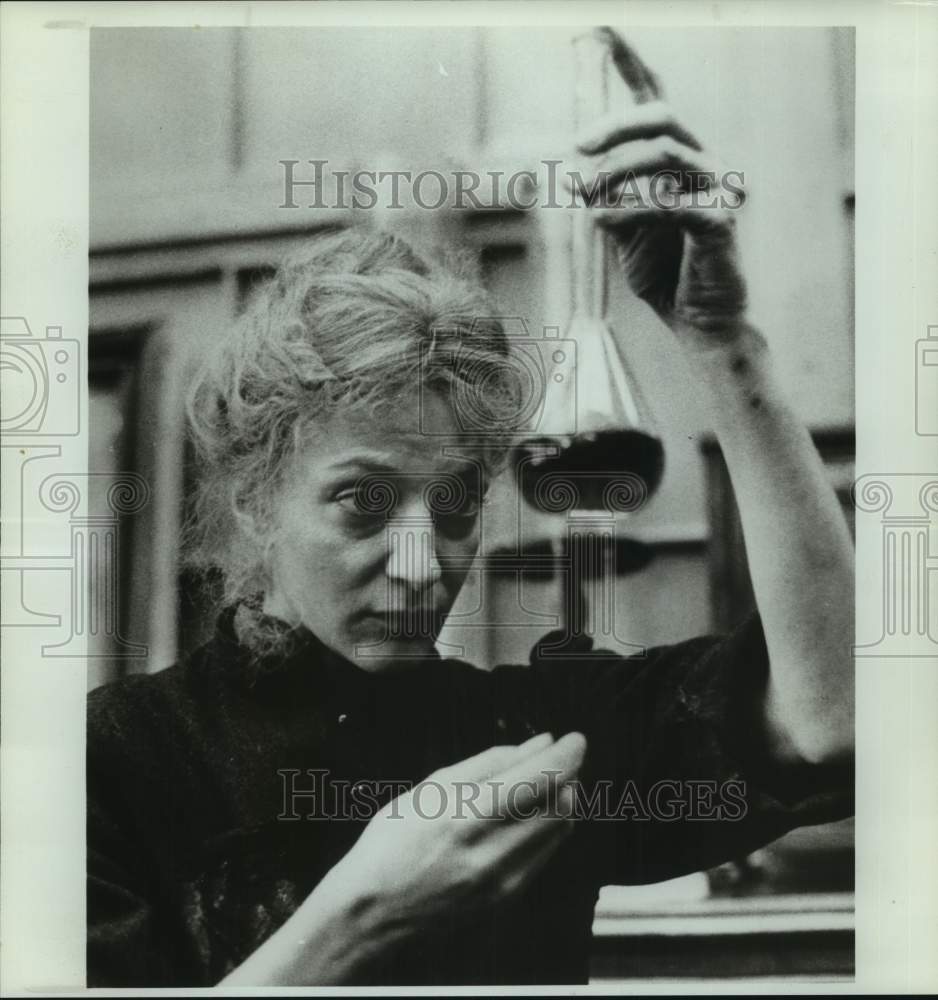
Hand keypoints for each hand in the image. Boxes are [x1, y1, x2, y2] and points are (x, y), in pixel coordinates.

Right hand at [325, 732, 585, 941]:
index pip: (541, 778)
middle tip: (555, 757)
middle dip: (567, 773)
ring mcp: (505, 881)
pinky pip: (545, 853)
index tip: (574, 738)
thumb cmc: (393, 841)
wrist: (374, 911)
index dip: (567, 754)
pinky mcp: (508, 898)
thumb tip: (538, 743)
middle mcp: (493, 852)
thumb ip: (490, 763)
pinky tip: (526, 816)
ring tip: (538, 783)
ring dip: (560, 799)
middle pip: (559, 803)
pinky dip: (546, 826)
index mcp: (468, 816)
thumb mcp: (433, 787)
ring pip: (559, 829)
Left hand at [576, 29, 748, 341]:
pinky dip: (629, 209)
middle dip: (615, 126)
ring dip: (614, 172)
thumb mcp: (622, 228)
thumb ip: (607, 195)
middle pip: (662, 117)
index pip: (658, 100)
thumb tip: (579, 173)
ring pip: (664, 155)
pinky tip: (602, 221)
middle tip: (577, 147)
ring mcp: (719, 188)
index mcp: (681, 157)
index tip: (600, 31)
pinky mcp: (721, 221)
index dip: (631, 63)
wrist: (695, 320)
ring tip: (583, 196)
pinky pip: (670, 202)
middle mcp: (706, 163)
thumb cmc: (663, 271)